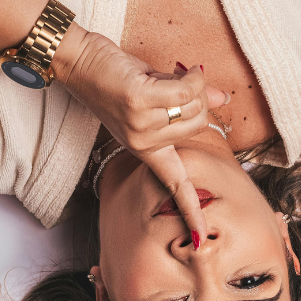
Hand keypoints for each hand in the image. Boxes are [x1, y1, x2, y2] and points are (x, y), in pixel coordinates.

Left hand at [54, 23, 227, 244]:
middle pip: (200, 125)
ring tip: (170, 76)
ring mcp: (140, 125)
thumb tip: (224, 97)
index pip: (174, 186)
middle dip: (198, 100)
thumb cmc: (114, 77)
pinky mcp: (139, 101)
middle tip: (178, 84)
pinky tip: (185, 70)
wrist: (77, 59)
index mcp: (144, 149)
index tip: (200, 241)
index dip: (191, 213)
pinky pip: (186, 91)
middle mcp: (142, 143)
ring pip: (194, 107)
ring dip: (193, 85)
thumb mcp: (153, 95)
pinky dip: (191, 77)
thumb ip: (187, 100)